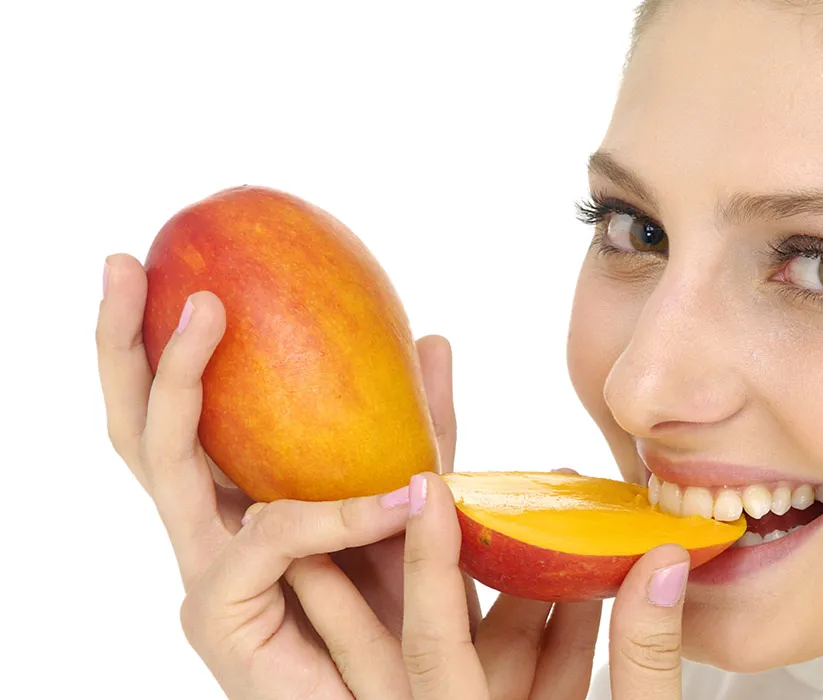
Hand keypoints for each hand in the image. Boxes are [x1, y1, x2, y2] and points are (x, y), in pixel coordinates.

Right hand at [96, 253, 477, 697]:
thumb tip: (428, 336)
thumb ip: (416, 428)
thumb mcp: (407, 499)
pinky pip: (274, 537)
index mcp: (238, 502)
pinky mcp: (223, 616)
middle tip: (124, 265)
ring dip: (178, 381)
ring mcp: (204, 572)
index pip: (181, 415)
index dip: (158, 343)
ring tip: (208, 313)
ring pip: (165, 464)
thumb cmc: (396, 608)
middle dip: (123, 343)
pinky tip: (398, 494)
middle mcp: (206, 530)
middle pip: (137, 429)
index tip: (162, 265)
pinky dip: (335, 510)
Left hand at [400, 472, 690, 699]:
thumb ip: (645, 659)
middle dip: (423, 557)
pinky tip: (584, 577)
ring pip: (485, 648)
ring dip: (517, 582)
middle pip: (426, 634)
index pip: (435, 643)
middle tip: (430, 483)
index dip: (430, 563)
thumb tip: (664, 563)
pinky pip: (528, 670)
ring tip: (540, 510)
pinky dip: (554, 627)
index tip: (429, 490)